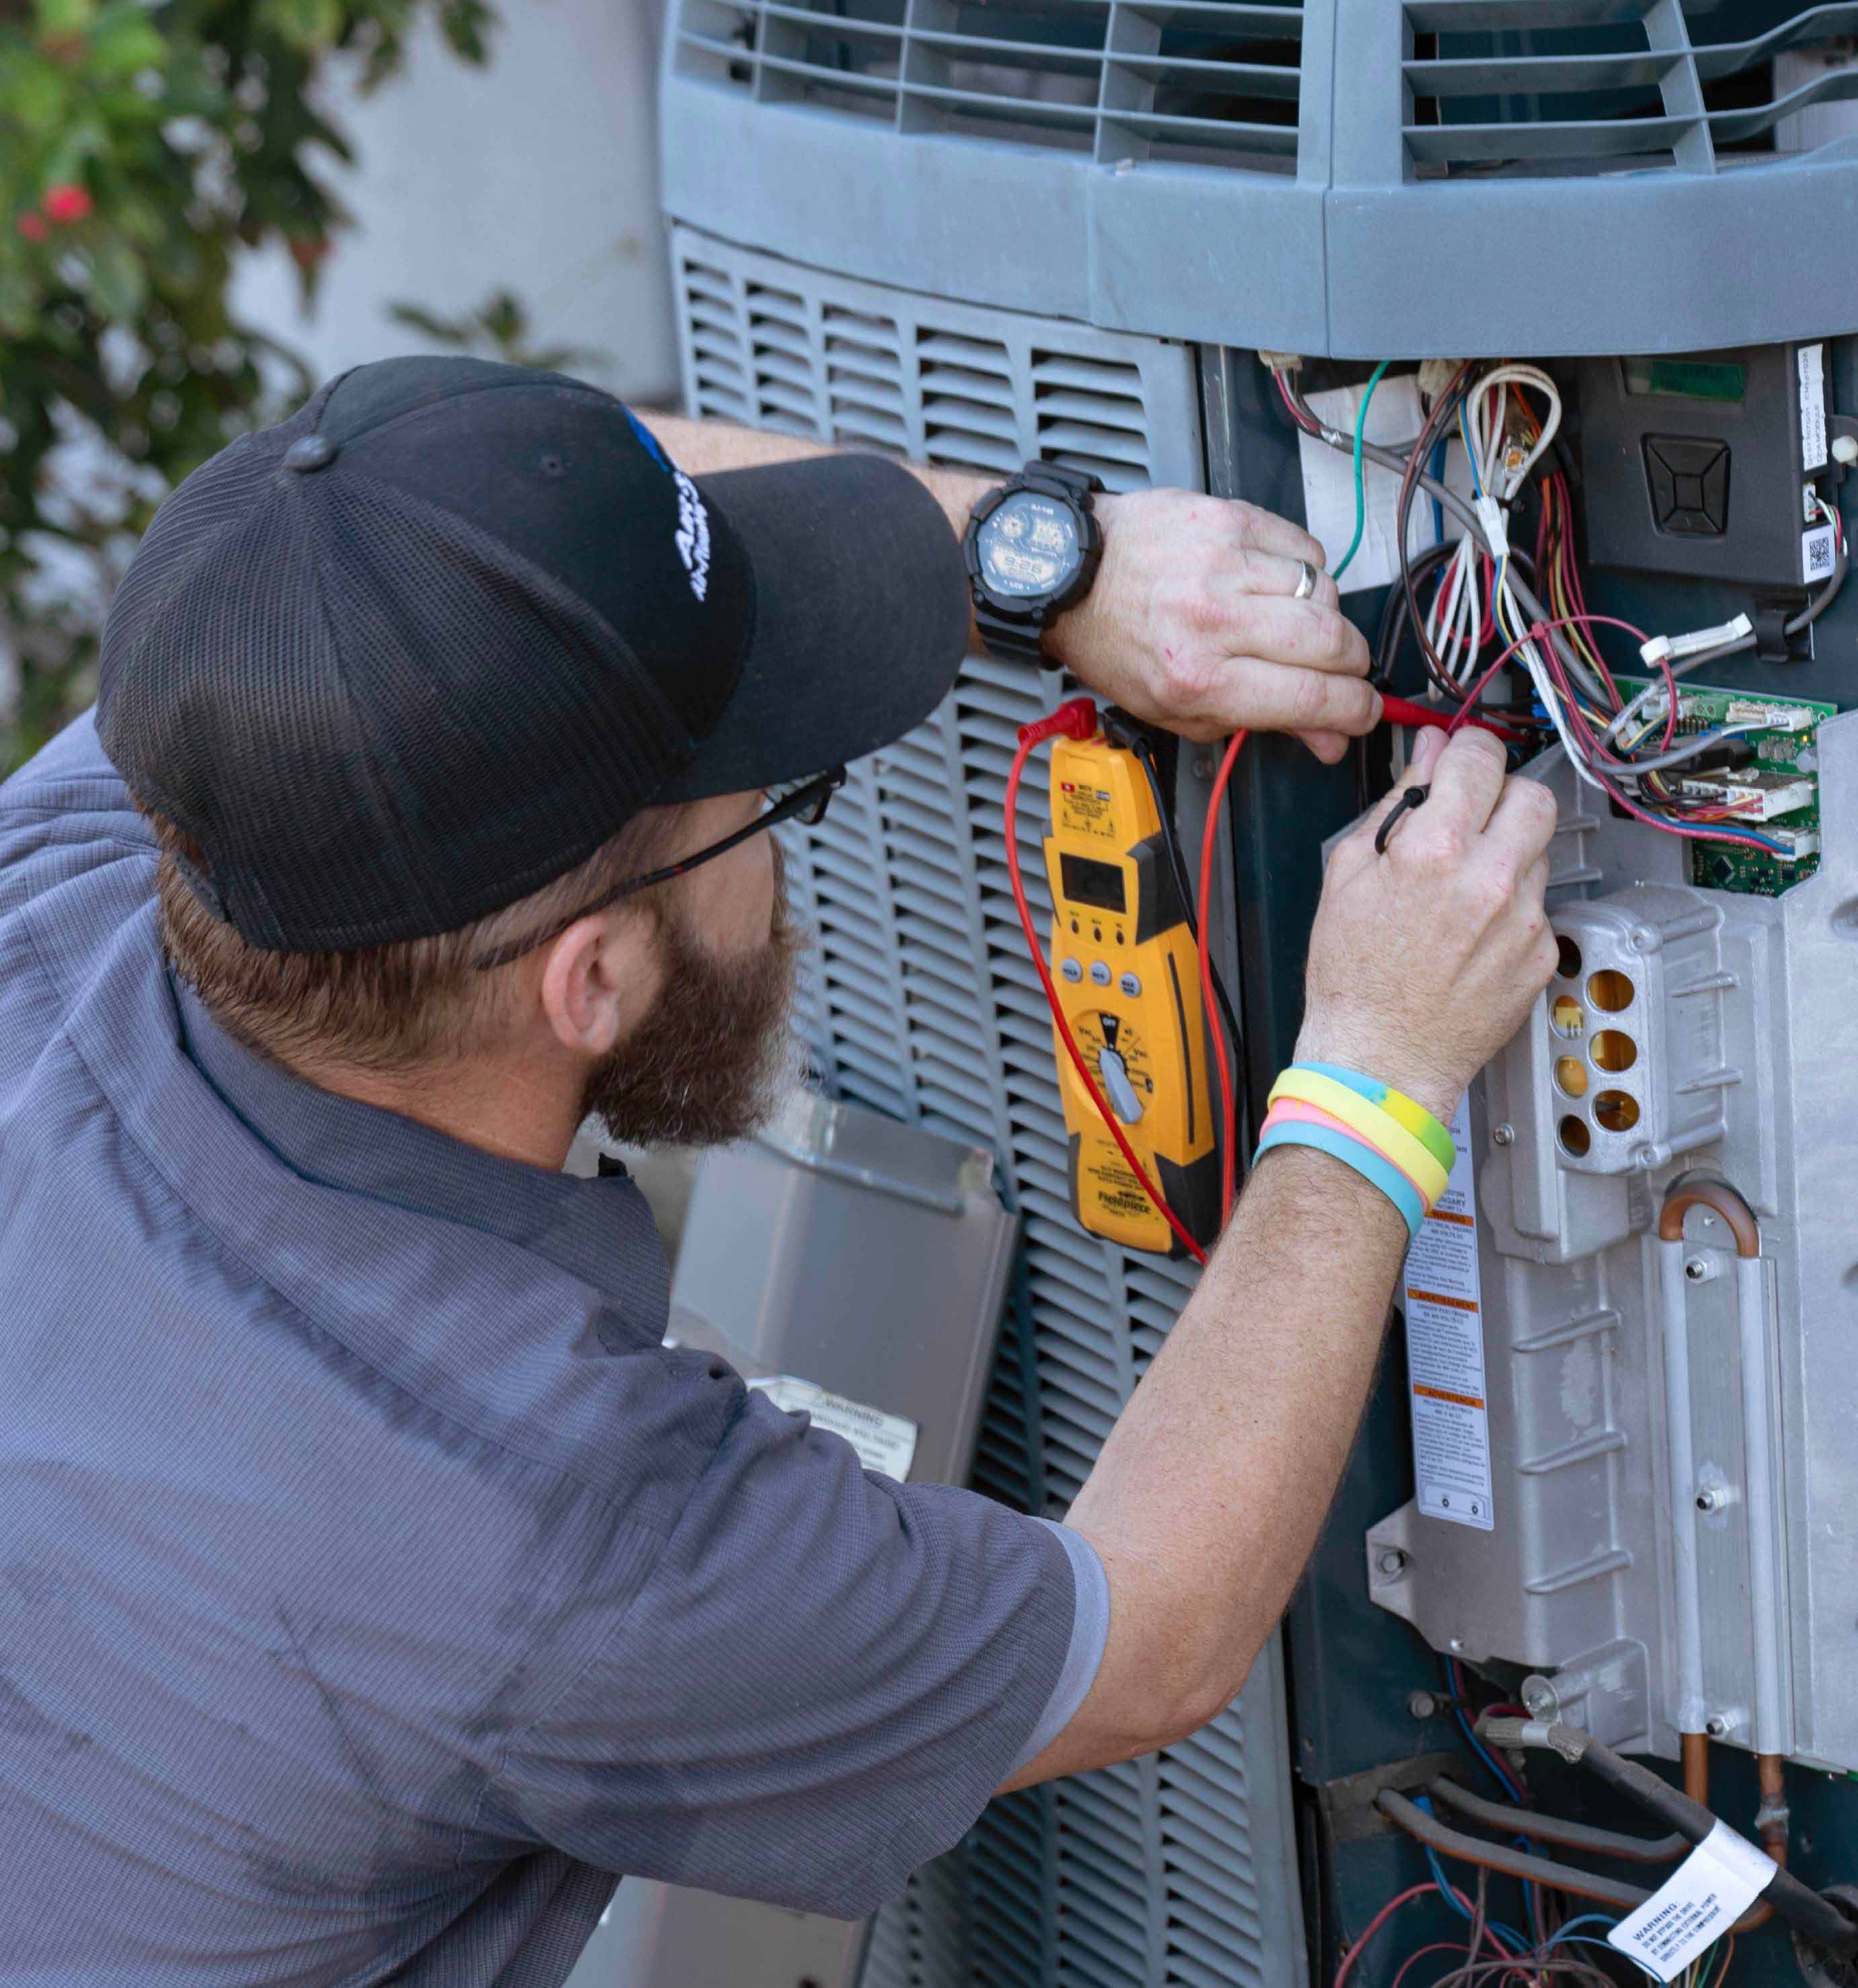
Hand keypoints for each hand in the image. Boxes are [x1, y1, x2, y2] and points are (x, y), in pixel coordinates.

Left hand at [1044, 488, 1377, 758]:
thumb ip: (1259, 724)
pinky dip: (1304, 570)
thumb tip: (1328, 737)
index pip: (1311, 697)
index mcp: (1198, 679)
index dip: (1355, 709)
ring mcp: (1225, 563)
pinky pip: (1304, 546)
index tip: (1362, 710)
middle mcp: (1214, 620)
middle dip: (1350, 663)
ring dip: (1325, 615)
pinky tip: (1275, 583)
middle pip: (1332, 642)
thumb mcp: (1177, 709)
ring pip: (1325, 592)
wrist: (1073, 573)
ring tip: (1291, 623)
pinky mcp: (1231, 518)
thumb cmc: (1117, 644)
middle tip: (1338, 670)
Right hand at [1294, 727, 1558, 1121]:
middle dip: (1503, 794)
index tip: (1463, 754)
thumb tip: (1427, 757)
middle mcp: (1490, 879)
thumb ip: (1395, 805)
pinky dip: (1512, 905)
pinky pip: (1539, 905)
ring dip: (1508, 851)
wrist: (1380, 1057)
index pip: (1480, 757)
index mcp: (1436, 850)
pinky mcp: (1541, 955)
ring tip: (1463, 886)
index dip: (1468, 748)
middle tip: (1473, 815)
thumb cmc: (1353, 977)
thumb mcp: (1348, 874)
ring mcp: (1523, 920)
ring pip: (1540, 850)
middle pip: (1533, 795)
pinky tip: (1473, 931)